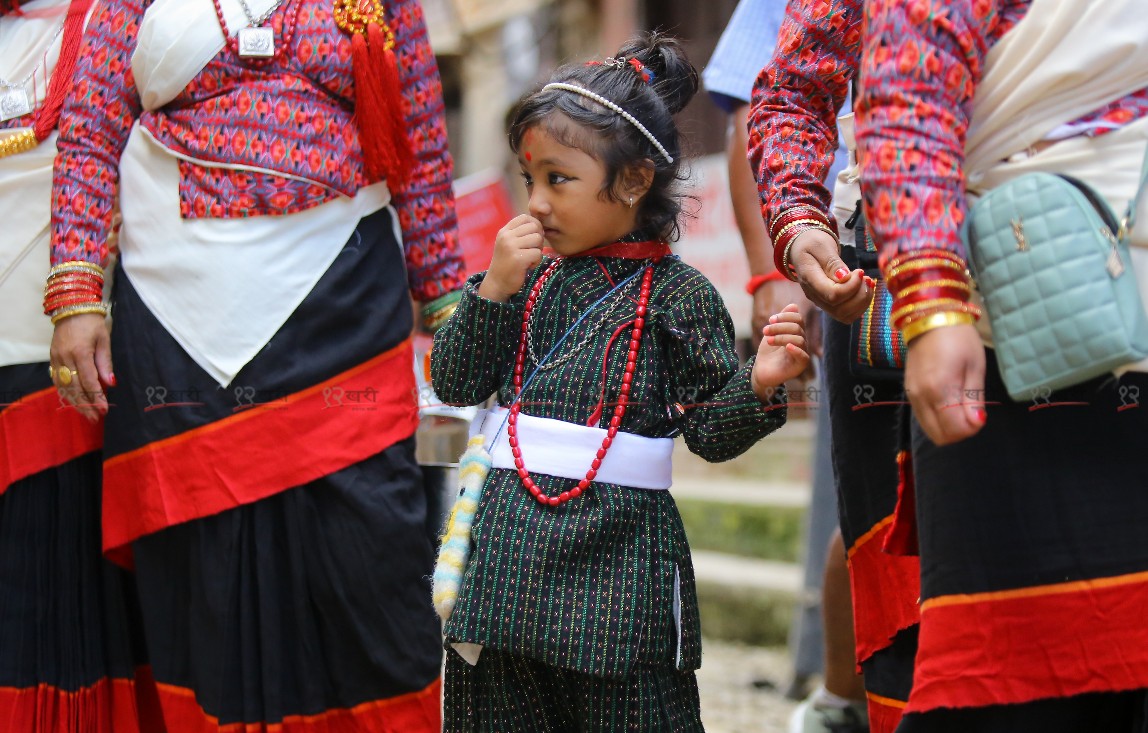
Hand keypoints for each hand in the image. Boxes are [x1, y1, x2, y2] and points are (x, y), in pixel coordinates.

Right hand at [50, 313, 113, 421]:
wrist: (72, 307)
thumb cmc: (92, 323)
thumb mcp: (104, 340)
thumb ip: (106, 363)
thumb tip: (110, 384)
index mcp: (80, 353)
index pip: (89, 381)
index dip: (96, 397)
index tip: (104, 410)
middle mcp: (65, 358)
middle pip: (75, 388)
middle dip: (86, 404)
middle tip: (95, 418)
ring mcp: (56, 358)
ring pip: (64, 386)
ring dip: (74, 402)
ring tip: (85, 414)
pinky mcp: (52, 358)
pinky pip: (57, 380)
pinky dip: (64, 392)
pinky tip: (72, 401)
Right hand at [477, 214, 544, 301]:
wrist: (497, 284)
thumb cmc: (507, 264)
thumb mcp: (509, 244)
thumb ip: (520, 233)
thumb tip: (539, 224)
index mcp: (504, 231)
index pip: (525, 217)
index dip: (535, 226)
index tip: (532, 239)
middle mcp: (506, 236)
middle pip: (535, 227)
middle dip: (538, 239)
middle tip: (532, 250)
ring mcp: (511, 247)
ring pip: (538, 239)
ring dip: (538, 250)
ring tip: (529, 258)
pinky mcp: (518, 258)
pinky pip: (538, 253)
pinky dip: (536, 261)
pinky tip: (528, 266)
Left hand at [751, 279, 821, 371]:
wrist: (761, 371)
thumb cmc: (767, 352)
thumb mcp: (772, 333)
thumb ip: (781, 320)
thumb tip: (793, 305)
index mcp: (796, 333)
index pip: (798, 319)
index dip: (785, 316)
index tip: (770, 320)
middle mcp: (802, 341)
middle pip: (797, 328)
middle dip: (779, 327)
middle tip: (765, 330)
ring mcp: (802, 353)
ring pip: (798, 339)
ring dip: (781, 337)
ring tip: (768, 340)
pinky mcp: (800, 365)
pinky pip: (803, 356)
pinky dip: (795, 350)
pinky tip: (786, 347)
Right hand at [787, 229, 874, 323]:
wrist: (802, 248)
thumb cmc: (811, 243)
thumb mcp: (821, 245)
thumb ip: (833, 262)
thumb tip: (845, 278)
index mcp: (809, 279)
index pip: (833, 295)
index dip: (852, 286)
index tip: (859, 271)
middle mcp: (814, 295)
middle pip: (840, 310)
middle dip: (860, 295)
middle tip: (865, 277)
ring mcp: (821, 302)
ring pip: (845, 315)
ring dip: (863, 301)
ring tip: (866, 282)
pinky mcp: (829, 303)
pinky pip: (848, 313)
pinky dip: (861, 303)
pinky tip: (863, 287)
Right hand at [903, 323, 985, 444]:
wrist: (930, 320)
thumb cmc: (959, 339)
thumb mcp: (974, 366)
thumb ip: (974, 398)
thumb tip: (977, 423)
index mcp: (940, 390)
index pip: (955, 429)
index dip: (971, 428)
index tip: (979, 414)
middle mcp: (922, 398)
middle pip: (940, 436)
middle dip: (959, 432)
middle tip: (971, 414)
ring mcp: (912, 397)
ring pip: (930, 431)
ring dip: (948, 427)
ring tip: (960, 408)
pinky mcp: (908, 393)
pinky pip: (923, 419)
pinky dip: (937, 420)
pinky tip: (947, 404)